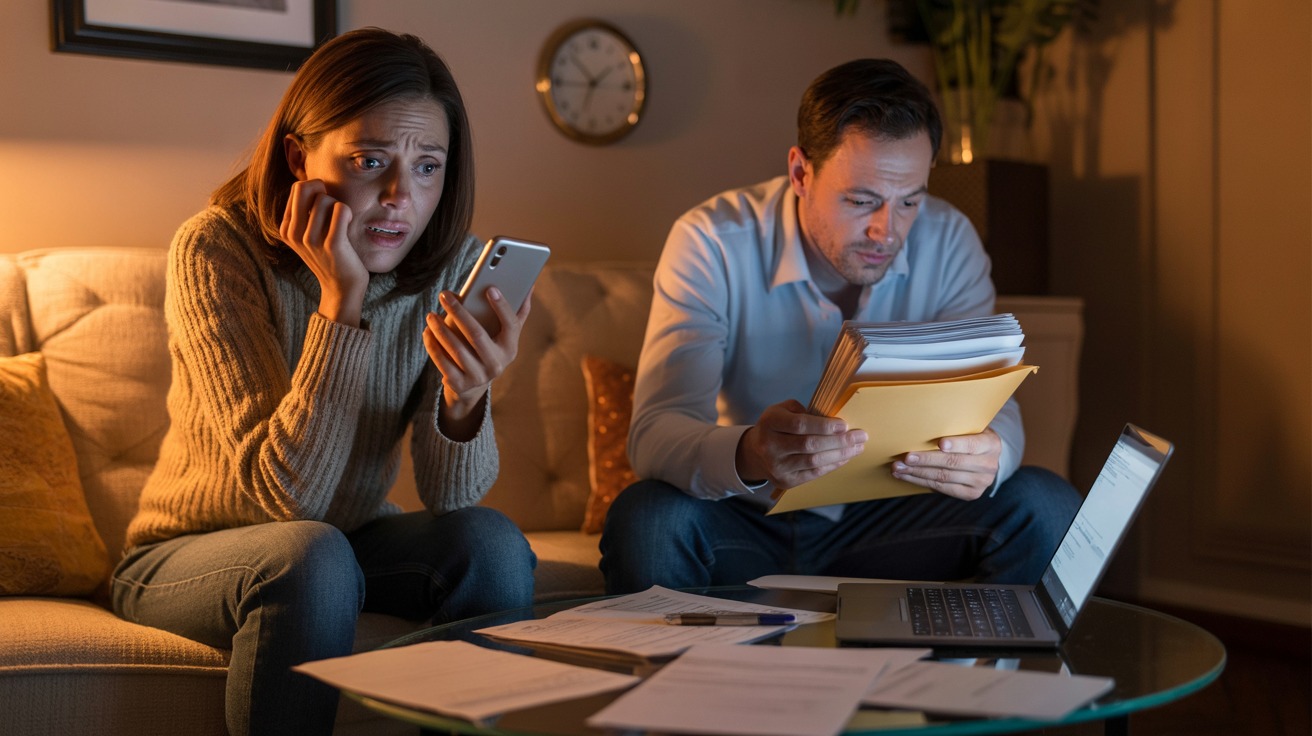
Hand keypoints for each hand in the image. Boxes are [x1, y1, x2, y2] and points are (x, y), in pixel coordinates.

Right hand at [279, 179, 367, 325]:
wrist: (342, 286)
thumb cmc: (331, 254)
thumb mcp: (309, 232)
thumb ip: (305, 210)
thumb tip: (311, 179)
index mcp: (286, 228)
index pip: (297, 188)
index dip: (317, 190)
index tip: (325, 207)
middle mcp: (294, 233)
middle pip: (305, 187)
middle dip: (323, 190)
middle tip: (334, 207)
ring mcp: (310, 240)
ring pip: (326, 199)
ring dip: (339, 207)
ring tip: (341, 226)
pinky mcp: (331, 244)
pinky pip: (341, 209)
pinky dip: (347, 213)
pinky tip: (348, 227)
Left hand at [423, 286, 532, 439]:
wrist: (474, 384)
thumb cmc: (490, 348)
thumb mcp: (505, 335)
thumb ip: (517, 312)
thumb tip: (530, 286)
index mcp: (510, 348)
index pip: (511, 325)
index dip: (502, 307)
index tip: (490, 288)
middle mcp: (497, 364)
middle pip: (477, 335)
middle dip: (459, 312)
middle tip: (445, 295)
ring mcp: (478, 376)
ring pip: (457, 349)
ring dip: (441, 329)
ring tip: (431, 314)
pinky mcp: (460, 384)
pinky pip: (443, 363)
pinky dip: (433, 346)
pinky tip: (427, 332)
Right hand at [735, 400, 867, 489]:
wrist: (755, 452)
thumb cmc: (777, 426)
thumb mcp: (783, 410)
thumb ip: (805, 411)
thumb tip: (833, 421)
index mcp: (770, 423)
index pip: (800, 425)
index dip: (824, 426)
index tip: (844, 425)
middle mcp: (770, 446)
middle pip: (809, 445)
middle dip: (839, 441)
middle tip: (860, 437)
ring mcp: (777, 466)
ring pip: (814, 461)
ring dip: (840, 455)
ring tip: (857, 448)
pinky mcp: (785, 481)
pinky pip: (813, 473)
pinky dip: (832, 465)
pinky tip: (844, 458)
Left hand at [891, 428, 1000, 499]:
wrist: (985, 458)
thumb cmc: (970, 436)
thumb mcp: (971, 427)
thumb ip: (956, 427)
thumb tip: (923, 424)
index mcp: (991, 444)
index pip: (972, 444)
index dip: (956, 444)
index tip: (939, 442)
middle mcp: (989, 465)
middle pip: (953, 463)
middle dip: (926, 460)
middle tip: (906, 457)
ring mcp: (981, 482)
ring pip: (944, 477)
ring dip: (917, 473)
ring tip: (898, 468)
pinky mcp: (971, 494)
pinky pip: (942, 488)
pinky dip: (921, 482)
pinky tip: (907, 476)